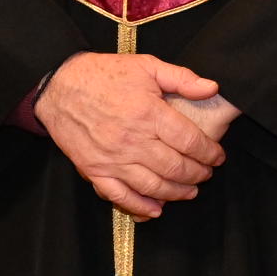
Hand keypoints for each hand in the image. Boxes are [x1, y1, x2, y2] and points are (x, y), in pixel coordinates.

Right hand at [36, 51, 239, 219]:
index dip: (209, 152)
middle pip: (175, 167)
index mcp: (149, 113)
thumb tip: (212, 88)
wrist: (59, 87)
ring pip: (153, 185)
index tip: (217, 156)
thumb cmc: (103, 74)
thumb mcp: (146, 66)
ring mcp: (113, 158)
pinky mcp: (95, 170)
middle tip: (207, 173)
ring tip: (190, 191)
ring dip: (177, 192)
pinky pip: (120, 195)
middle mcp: (133, 140)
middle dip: (197, 173)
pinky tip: (156, 209)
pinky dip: (141, 206)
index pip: (190, 141)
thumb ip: (181, 78)